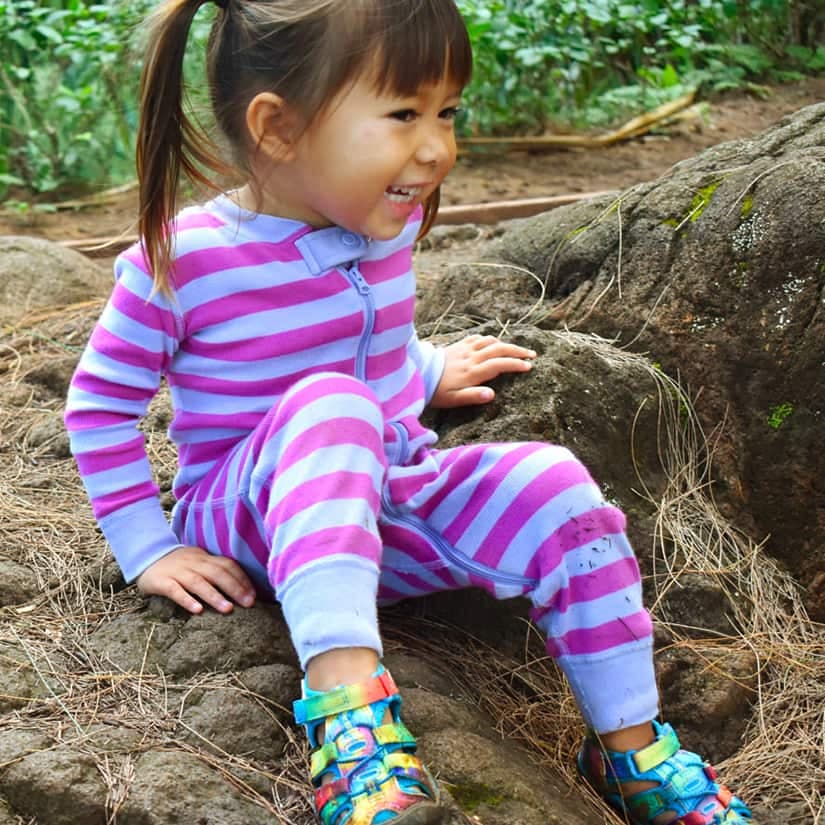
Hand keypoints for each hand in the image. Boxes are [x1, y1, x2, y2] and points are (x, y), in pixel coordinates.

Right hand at [136, 545, 256, 614]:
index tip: (254, 595)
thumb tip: (243, 589)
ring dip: (214, 596)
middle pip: (217, 573)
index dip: (242, 579)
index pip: (227, 565)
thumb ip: (216, 571)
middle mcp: (193, 563)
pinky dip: (187, 600)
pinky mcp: (161, 581)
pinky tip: (197, 610)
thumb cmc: (180, 564)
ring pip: (198, 582)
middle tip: (248, 604)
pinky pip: (174, 590)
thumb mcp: (199, 562)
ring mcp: (177, 571)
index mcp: (205, 558)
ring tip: (227, 609)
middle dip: (234, 588)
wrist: (145, 555)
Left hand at [430, 334, 535, 408]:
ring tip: (517, 350)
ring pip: (490, 341)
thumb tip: (492, 395)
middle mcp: (471, 357)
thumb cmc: (437, 391)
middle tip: (532, 355)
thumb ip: (473, 396)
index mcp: (472, 372)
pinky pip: (477, 338)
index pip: (500, 365)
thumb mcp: (454, 399)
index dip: (516, 364)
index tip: (529, 366)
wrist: (418, 374)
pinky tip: (493, 342)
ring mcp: (464, 349)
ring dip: (506, 344)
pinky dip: (489, 339)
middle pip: (499, 349)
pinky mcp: (458, 345)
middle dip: (518, 351)